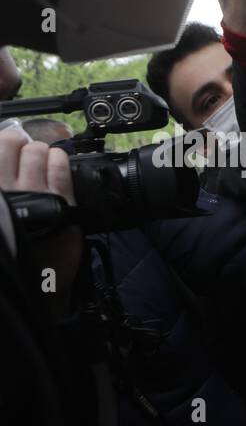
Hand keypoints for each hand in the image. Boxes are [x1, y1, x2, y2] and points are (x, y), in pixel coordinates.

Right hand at [0, 131, 80, 315]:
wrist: (34, 283)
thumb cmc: (15, 248)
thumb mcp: (2, 213)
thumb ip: (3, 191)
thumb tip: (3, 154)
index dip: (1, 146)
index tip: (5, 152)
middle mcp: (4, 189)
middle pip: (10, 143)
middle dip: (19, 147)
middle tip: (23, 158)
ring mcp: (31, 192)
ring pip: (36, 150)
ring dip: (40, 153)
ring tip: (41, 165)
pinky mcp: (59, 201)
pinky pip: (59, 166)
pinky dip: (59, 159)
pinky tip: (57, 164)